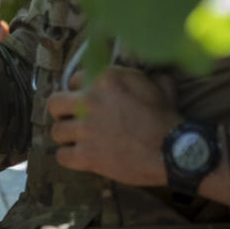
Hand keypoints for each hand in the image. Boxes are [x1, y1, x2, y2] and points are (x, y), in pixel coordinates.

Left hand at [48, 66, 179, 185]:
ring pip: (56, 131)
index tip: (87, 99)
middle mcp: (90, 102)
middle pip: (54, 103)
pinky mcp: (87, 155)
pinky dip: (69, 158)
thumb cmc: (167, 117)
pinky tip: (78, 156)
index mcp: (104, 80)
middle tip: (71, 118)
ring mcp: (86, 130)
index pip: (74, 80)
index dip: (80, 90)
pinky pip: (61, 156)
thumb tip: (138, 70)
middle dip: (61, 111)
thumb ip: (139, 75)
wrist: (175, 151)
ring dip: (66, 136)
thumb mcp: (157, 84)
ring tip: (78, 139)